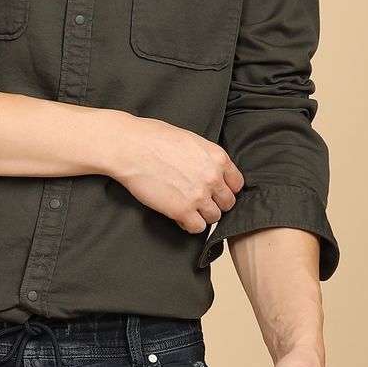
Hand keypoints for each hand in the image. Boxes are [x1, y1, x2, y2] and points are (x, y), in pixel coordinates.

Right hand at [107, 114, 243, 235]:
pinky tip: (179, 216)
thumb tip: (211, 170)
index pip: (237, 184)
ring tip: (188, 209)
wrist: (130, 147)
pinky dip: (189, 225)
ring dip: (202, 215)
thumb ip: (206, 158)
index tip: (214, 192)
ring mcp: (198, 195)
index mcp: (218, 157)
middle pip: (228, 203)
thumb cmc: (154, 138)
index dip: (225, 189)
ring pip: (214, 217)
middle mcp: (213, 177)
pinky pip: (197, 228)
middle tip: (199, 201)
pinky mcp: (181, 210)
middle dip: (215, 203)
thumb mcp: (191, 140)